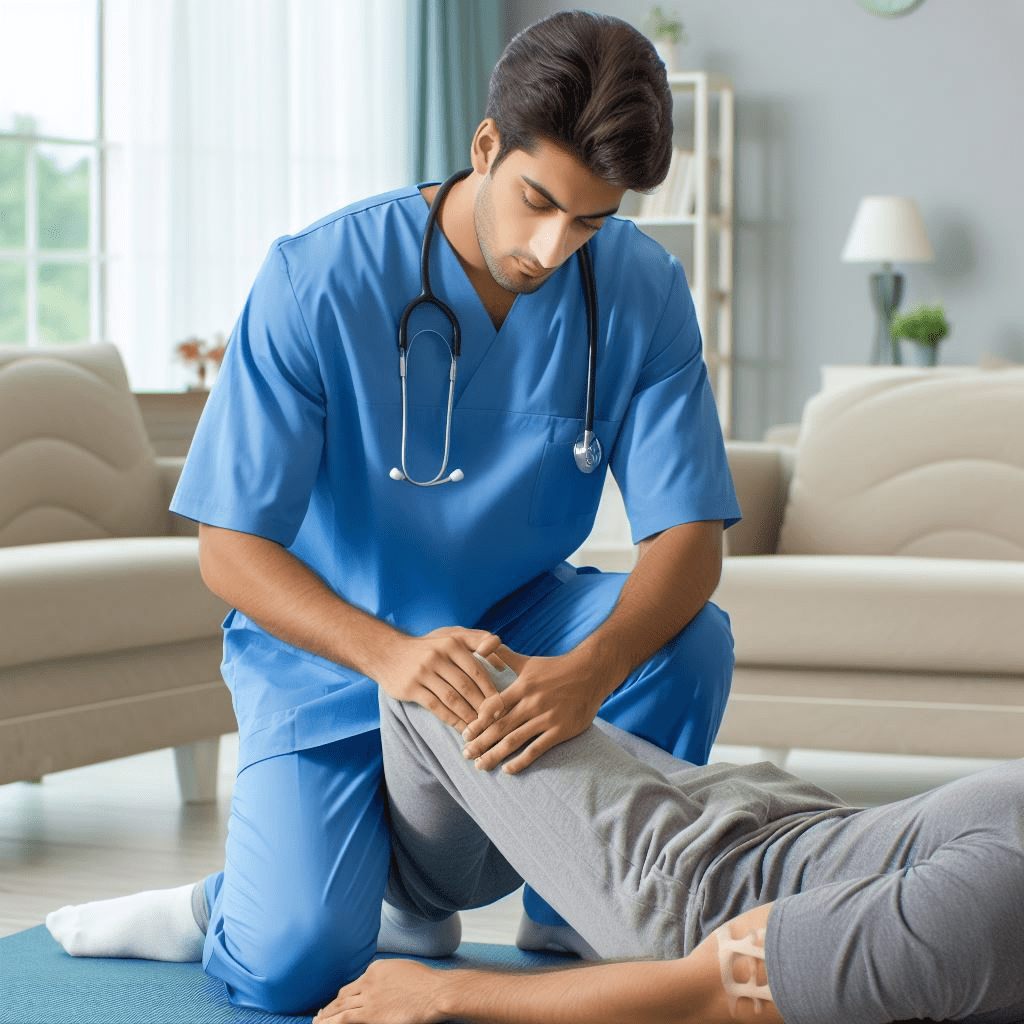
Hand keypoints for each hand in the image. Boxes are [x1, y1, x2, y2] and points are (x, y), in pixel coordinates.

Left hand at [313, 959, 446, 1023]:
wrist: (434, 991)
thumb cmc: (428, 984)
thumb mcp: (404, 971)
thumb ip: (390, 978)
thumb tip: (386, 987)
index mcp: (377, 968)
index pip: (355, 984)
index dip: (344, 995)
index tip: (340, 1002)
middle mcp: (368, 981)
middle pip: (344, 995)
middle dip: (331, 1005)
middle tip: (320, 1013)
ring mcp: (368, 998)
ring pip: (339, 1007)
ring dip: (326, 1015)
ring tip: (317, 1022)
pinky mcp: (370, 1014)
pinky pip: (343, 1019)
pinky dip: (330, 1022)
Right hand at [372, 627, 504, 731]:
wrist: (387, 652)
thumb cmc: (428, 647)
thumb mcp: (451, 637)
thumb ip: (478, 642)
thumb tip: (504, 666)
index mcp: (451, 643)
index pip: (477, 670)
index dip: (491, 690)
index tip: (502, 706)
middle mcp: (437, 656)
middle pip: (466, 686)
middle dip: (482, 706)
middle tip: (494, 721)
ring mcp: (423, 672)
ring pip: (452, 699)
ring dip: (468, 716)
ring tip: (479, 728)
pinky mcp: (410, 687)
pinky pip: (436, 707)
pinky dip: (451, 719)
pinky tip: (460, 728)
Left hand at [460, 651, 610, 773]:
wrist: (591, 673)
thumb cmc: (556, 668)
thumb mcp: (528, 661)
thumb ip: (503, 656)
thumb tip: (481, 648)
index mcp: (522, 686)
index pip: (494, 706)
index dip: (478, 721)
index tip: (465, 734)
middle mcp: (532, 702)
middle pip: (500, 727)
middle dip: (481, 743)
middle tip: (465, 754)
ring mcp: (546, 717)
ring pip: (515, 740)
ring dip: (495, 755)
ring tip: (480, 765)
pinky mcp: (560, 730)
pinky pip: (537, 749)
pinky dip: (521, 761)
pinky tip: (508, 770)